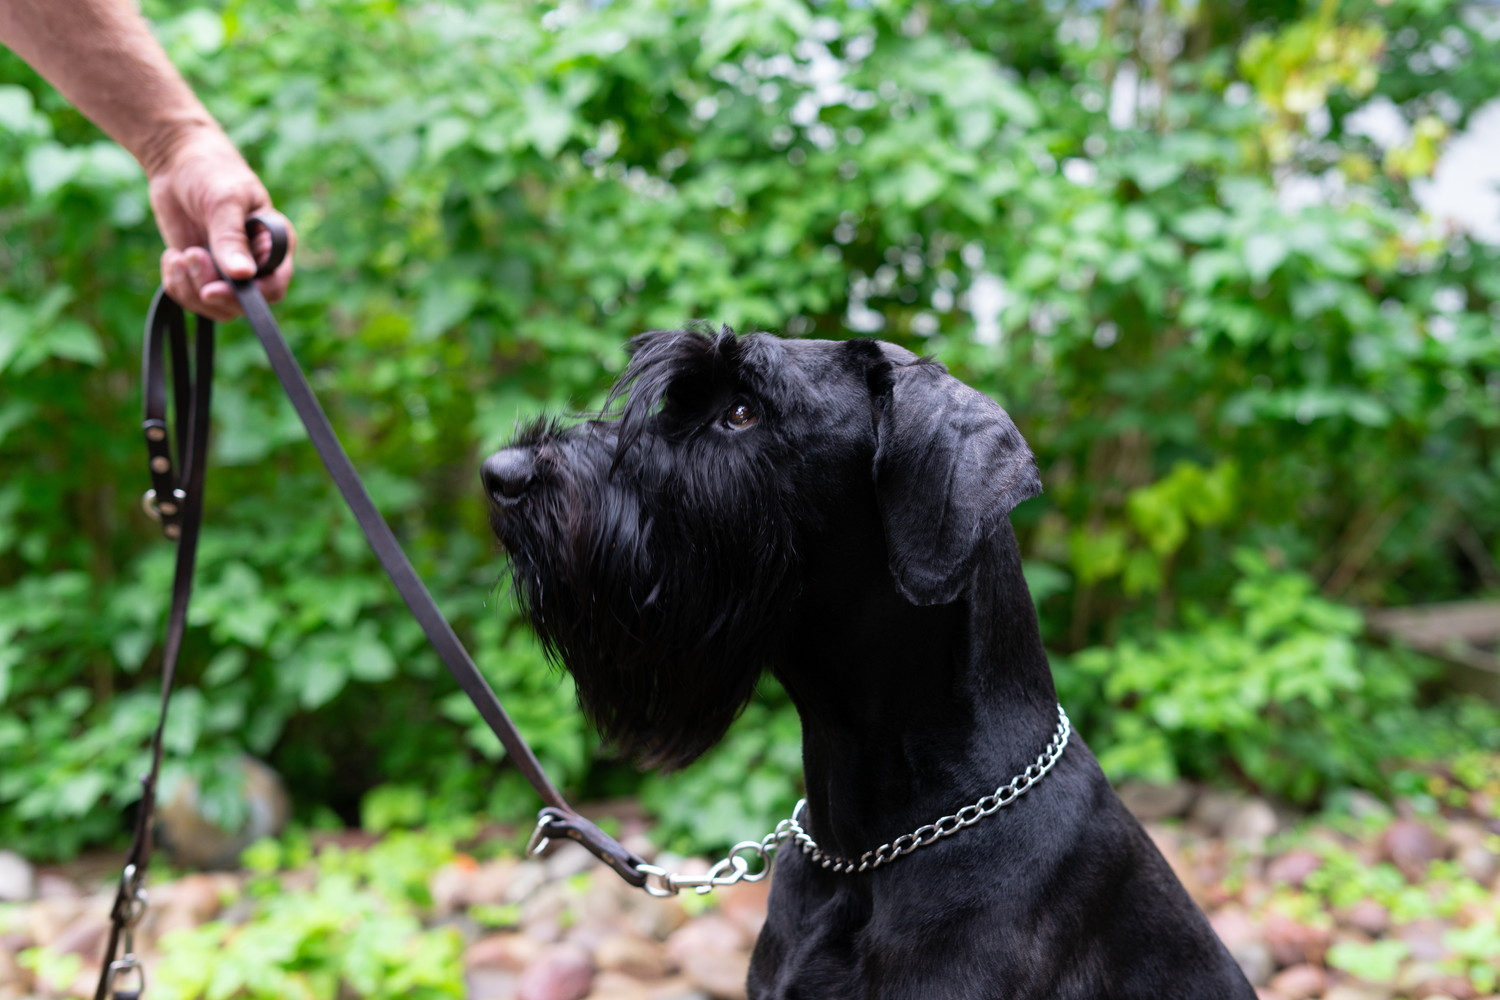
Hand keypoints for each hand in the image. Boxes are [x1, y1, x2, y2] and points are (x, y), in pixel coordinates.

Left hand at [148, 126, 295, 320]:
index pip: (273, 288)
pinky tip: (171, 257)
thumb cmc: (211, 172)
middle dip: (208, 286)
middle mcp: (254, 265)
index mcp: (274, 247)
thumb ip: (231, 239)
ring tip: (177, 255)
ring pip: (213, 306)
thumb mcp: (224, 201)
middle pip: (240, 304)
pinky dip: (175, 282)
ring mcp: (226, 272)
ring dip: (188, 287)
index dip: (247, 296)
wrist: (178, 162)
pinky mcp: (200, 273)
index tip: (211, 289)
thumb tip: (242, 275)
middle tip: (189, 254)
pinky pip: (189, 297)